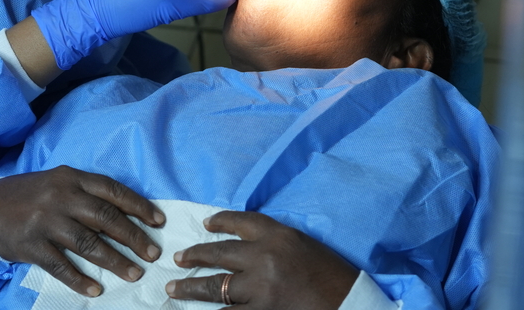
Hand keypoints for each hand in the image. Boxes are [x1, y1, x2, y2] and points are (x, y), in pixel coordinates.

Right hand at [0, 167, 164, 296]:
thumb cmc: (31, 196)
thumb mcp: (59, 184)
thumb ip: (87, 194)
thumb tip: (126, 216)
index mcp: (71, 178)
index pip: (112, 190)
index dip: (138, 206)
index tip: (158, 221)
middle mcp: (61, 196)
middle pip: (105, 216)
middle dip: (132, 236)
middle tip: (152, 253)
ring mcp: (45, 220)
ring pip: (87, 242)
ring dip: (113, 261)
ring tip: (133, 274)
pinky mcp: (30, 244)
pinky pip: (60, 265)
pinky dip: (79, 280)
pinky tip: (95, 291)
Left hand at [167, 211, 357, 309]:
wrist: (349, 304)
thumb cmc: (333, 276)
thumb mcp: (305, 247)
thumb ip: (276, 244)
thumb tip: (248, 249)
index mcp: (279, 235)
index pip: (241, 221)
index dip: (220, 221)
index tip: (206, 224)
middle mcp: (264, 257)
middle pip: (219, 253)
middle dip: (194, 255)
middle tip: (177, 258)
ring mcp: (259, 288)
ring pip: (214, 287)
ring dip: (191, 288)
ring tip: (174, 289)